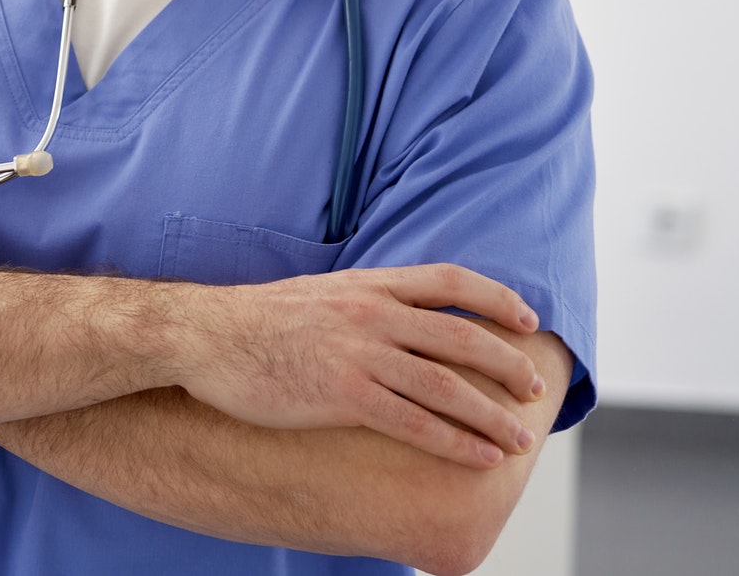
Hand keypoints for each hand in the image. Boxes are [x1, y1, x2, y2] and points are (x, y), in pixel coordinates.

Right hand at [165, 264, 547, 469]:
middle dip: (507, 365)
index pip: (450, 281)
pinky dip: (452, 441)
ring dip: (490, 415)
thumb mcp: (319, 295)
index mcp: (367, 284)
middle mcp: (369, 314)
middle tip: (534, 390)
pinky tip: (476, 457)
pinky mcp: (339, 393)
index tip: (528, 320)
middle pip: (460, 337)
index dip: (496, 299)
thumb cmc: (256, 321)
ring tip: (517, 439)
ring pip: (445, 385)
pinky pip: (411, 421)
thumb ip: (362, 303)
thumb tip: (398, 319)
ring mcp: (356, 354)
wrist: (204, 336)